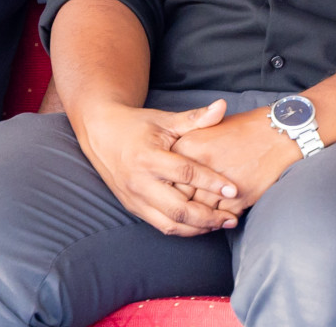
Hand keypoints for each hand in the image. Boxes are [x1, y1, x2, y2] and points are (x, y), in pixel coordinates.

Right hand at [72, 99, 240, 235]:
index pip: (185, 174)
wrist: (101, 133)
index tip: (234, 190)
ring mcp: (135, 198)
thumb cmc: (137, 125)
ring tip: (222, 224)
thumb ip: (195, 118)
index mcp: (148, 157)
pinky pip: (161, 226)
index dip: (211, 182)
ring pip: (170, 224)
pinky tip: (202, 226)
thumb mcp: (165, 119)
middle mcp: (140, 182)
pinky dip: (184, 229)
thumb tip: (222, 106)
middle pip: (178, 208)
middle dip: (208, 217)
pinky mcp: (133, 208)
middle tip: (233, 217)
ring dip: (198, 228)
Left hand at [172, 107, 300, 215]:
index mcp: (188, 145)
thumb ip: (188, 149)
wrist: (278, 133)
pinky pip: (221, 216)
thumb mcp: (209, 129)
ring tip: (202, 219)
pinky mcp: (238, 196)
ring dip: (200, 218)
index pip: (169, 177)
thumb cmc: (244, 130)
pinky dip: (220, 219)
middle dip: (183, 206)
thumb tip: (173, 172)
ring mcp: (218, 182)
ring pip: (199, 211)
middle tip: (184, 211)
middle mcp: (199, 164)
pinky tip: (221, 217)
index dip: (169, 189)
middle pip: (180, 197)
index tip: (169, 195)